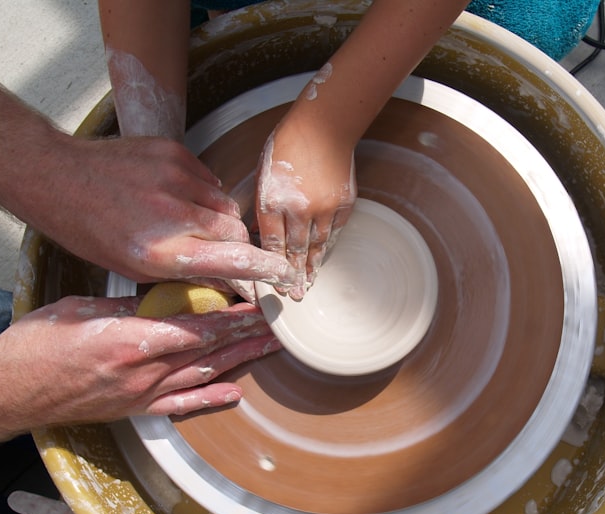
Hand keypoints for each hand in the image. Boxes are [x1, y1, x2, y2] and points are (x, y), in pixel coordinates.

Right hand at [0, 294, 278, 434]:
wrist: (6, 394)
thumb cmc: (33, 347)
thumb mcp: (78, 309)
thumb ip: (125, 306)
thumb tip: (163, 295)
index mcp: (130, 341)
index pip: (198, 327)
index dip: (234, 317)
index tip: (260, 305)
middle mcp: (143, 372)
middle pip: (209, 351)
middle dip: (248, 336)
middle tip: (280, 326)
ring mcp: (141, 395)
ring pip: (203, 375)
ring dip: (240, 361)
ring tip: (270, 349)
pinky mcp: (134, 410)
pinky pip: (181, 406)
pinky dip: (211, 399)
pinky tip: (236, 393)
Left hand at [36, 136, 299, 300]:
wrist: (58, 177)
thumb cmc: (91, 230)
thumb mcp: (135, 268)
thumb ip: (185, 272)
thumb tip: (227, 280)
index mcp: (161, 251)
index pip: (234, 260)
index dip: (266, 270)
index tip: (284, 276)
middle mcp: (173, 213)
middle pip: (236, 232)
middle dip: (238, 246)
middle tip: (223, 254)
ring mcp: (175, 178)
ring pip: (225, 206)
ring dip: (219, 220)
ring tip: (190, 225)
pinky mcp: (174, 153)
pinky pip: (209, 181)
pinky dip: (203, 195)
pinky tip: (177, 200)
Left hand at [255, 108, 356, 299]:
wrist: (324, 126)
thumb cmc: (287, 145)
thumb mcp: (263, 173)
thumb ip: (264, 205)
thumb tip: (261, 234)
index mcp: (273, 199)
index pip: (272, 243)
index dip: (272, 267)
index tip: (272, 284)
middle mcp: (298, 208)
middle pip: (295, 251)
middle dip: (294, 277)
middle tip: (294, 296)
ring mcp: (323, 208)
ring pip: (316, 246)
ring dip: (312, 267)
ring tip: (309, 285)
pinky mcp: (343, 204)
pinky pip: (334, 233)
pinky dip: (327, 248)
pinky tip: (322, 259)